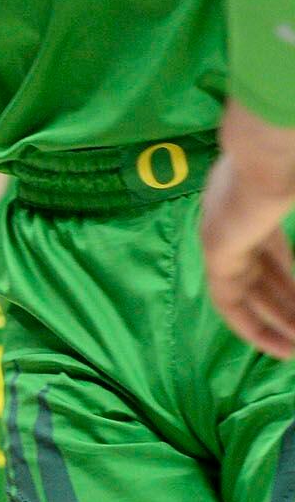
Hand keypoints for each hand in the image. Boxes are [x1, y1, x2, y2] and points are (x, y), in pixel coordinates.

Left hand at [201, 104, 294, 356]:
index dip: (289, 282)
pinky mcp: (214, 253)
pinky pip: (229, 302)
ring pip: (247, 293)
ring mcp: (221, 236)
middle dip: (285, 307)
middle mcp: (232, 220)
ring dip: (274, 322)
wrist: (273, 155)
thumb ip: (292, 248)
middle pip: (260, 276)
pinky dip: (252, 326)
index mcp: (254, 202)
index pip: (270, 252)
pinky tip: (278, 346)